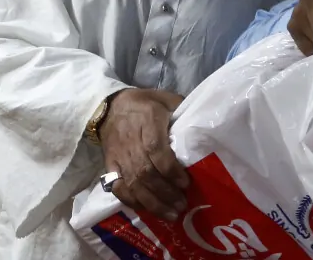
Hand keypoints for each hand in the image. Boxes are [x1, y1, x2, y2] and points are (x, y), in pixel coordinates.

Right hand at [98, 89, 189, 221]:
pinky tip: (147, 209)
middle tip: (183, 204)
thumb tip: (204, 123)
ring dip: (153, 202)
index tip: (185, 182)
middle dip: (165, 192)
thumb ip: (182, 109)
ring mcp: (119, 155)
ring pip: (133, 184)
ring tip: (171, 213)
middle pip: (145, 172)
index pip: (156, 149)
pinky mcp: (110, 165)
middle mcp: (131, 140)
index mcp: (147, 121)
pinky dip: (132, 201)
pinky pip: (118, 187)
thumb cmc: (143, 104)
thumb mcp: (164, 99)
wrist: (108, 107)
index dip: (171, 169)